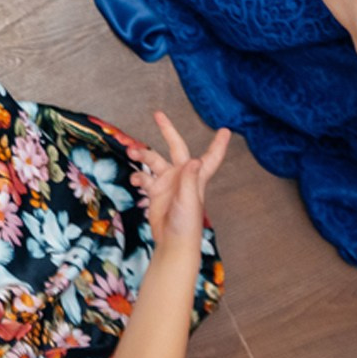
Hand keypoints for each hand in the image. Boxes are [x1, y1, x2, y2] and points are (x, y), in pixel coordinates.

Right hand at [128, 111, 229, 249]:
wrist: (173, 243)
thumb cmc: (187, 225)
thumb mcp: (189, 201)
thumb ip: (190, 181)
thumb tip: (195, 160)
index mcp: (195, 178)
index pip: (210, 158)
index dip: (218, 144)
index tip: (225, 130)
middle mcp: (182, 176)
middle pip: (175, 148)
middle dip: (167, 131)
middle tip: (158, 114)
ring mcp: (168, 183)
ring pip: (154, 161)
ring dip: (142, 155)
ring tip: (131, 153)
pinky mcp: (156, 192)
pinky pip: (145, 178)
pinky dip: (138, 177)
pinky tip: (136, 182)